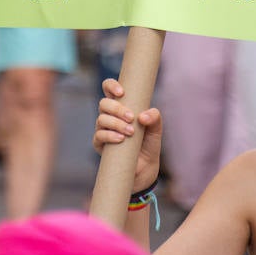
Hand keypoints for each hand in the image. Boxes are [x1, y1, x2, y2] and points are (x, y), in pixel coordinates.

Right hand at [93, 77, 161, 193]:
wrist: (145, 168)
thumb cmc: (148, 144)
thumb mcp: (156, 130)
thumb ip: (155, 118)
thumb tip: (143, 116)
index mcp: (121, 106)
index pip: (109, 89)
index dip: (111, 86)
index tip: (122, 92)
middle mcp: (110, 116)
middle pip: (104, 103)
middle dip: (117, 109)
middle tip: (131, 117)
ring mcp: (103, 129)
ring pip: (101, 119)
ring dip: (116, 123)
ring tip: (130, 132)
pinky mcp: (100, 144)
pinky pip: (99, 136)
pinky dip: (110, 136)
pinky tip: (121, 139)